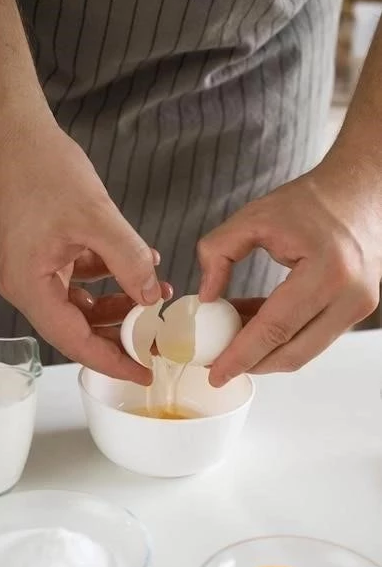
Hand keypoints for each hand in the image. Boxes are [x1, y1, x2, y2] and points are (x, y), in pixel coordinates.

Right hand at [0, 120, 168, 383]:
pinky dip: (111, 277)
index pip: (74, 342)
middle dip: (120, 332)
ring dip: (120, 302)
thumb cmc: (46, 171)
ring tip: (157, 295)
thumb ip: (129, 260)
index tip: (146, 371)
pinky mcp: (46, 255)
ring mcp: (36, 271)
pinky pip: (82, 280)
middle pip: (78, 328)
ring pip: (83, 305)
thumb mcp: (96, 217)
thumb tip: (151, 296)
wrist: (19, 135)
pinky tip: (141, 264)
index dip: (113, 360)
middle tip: (158, 337)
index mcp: (30, 287)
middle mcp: (29, 287)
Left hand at [198, 160, 381, 385]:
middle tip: (219, 364)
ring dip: (266, 352)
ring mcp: (358, 307)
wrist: (360, 192)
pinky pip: (313, 336)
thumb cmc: (311, 201)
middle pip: (292, 352)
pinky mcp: (356, 310)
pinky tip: (253, 324)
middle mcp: (349, 297)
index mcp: (326, 272)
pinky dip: (283, 337)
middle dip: (252, 364)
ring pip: (304, 350)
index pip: (275, 328)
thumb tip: (207, 297)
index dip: (241, 355)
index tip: (216, 373)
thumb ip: (219, 252)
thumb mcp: (255, 217)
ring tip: (232, 338)